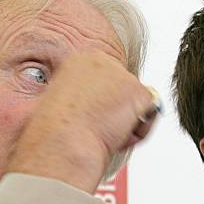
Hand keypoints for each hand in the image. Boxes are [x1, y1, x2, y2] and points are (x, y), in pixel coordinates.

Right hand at [7, 51, 158, 193]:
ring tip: (102, 131)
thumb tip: (95, 106)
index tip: (87, 119)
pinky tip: (116, 134)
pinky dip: (138, 132)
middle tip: (96, 127)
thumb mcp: (60, 105)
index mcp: (79, 61)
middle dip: (116, 111)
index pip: (104, 80)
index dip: (100, 105)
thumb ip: (82, 98)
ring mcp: (123, 74)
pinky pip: (149, 115)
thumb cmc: (54, 133)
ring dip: (125, 122)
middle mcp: (102, 60)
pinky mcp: (139, 91)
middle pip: (123, 89)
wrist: (61, 143)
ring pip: (136, 103)